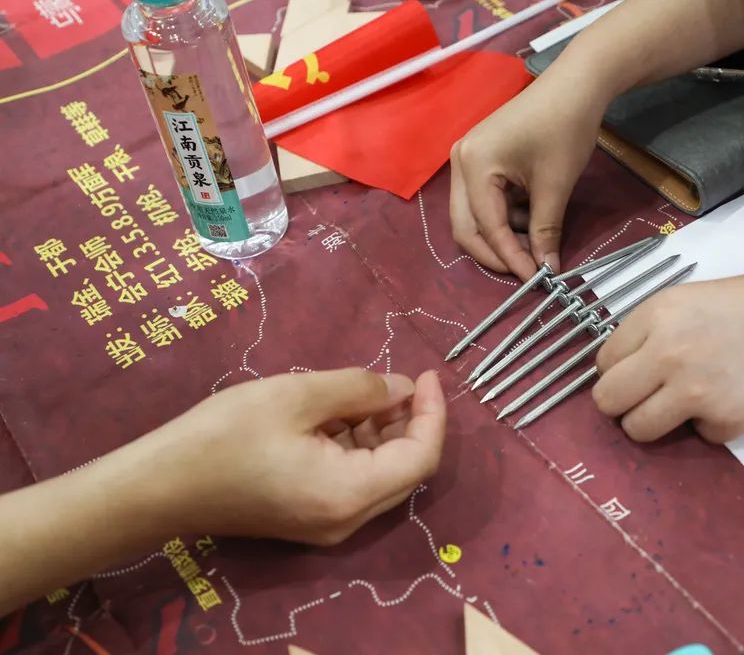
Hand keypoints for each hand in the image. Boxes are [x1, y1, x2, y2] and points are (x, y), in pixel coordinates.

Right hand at [128, 368, 446, 545]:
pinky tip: (338, 412)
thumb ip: (359, 389)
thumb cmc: (224, 435)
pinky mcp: (308, 517)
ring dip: (382, 430)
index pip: (422, 457)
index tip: (426, 373)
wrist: (157, 486)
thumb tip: (402, 388)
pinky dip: (357, 445)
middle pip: (406, 469)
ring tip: (364, 389)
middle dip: (410, 421)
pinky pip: (352, 480)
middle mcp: (347, 520)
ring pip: (380, 474)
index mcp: (349, 494)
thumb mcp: (297, 395)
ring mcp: (327, 524)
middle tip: (400, 378)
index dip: (432, 412)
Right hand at [450, 68, 606, 279]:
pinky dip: (505, 215)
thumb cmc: (565, 127)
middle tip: (528, 270)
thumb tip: (547, 269)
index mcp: (473, 165)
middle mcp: (460, 162)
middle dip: (496, 252)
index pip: (486, 227)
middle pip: (466, 226)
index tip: (536, 279)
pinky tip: (533, 217)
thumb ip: (545, 230)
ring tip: (538, 240)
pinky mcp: (481, 157)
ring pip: (475, 215)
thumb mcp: (556, 185)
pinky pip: (485, 199)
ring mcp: (467, 158)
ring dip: (502, 234)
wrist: (576, 83)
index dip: (511, 258)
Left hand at [592, 270, 743, 442]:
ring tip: (686, 402)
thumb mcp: (688, 300)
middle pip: (608, 402)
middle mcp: (665, 353)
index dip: (619, 370)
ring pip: (639, 429)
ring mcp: (693, 391)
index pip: (603, 363)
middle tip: (647, 398)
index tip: (636, 373)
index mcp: (654, 315)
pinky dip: (713, 424)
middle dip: (623, 404)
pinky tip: (734, 397)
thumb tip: (617, 370)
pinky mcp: (724, 420)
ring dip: (657, 422)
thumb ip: (650, 331)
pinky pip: (698, 436)